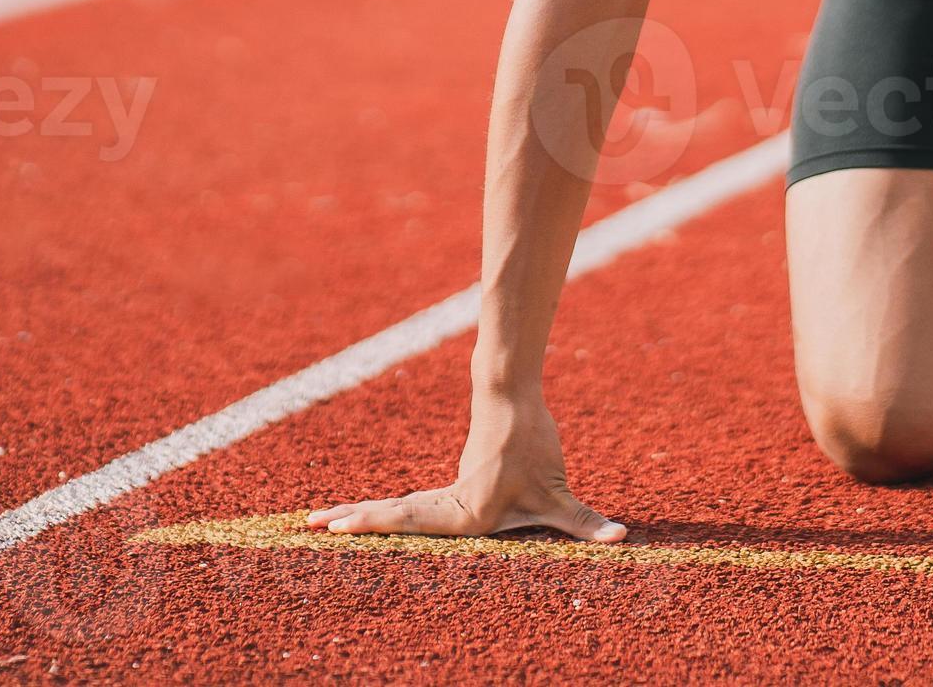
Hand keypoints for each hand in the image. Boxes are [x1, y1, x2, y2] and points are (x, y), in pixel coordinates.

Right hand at [307, 391, 624, 542]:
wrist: (512, 393)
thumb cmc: (534, 443)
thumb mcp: (559, 492)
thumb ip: (585, 522)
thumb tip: (623, 539)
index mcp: (467, 511)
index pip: (414, 521)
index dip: (376, 522)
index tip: (340, 523)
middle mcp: (449, 504)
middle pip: (395, 515)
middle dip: (354, 520)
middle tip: (310, 522)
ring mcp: (446, 492)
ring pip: (399, 509)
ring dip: (362, 515)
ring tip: (319, 520)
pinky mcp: (451, 485)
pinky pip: (411, 506)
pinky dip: (384, 514)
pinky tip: (361, 518)